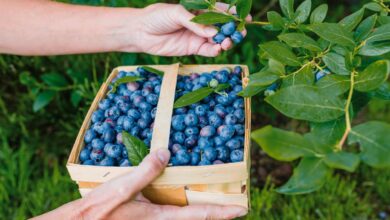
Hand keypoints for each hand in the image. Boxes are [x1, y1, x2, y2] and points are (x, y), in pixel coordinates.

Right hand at [34, 149, 246, 219]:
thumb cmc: (100, 210)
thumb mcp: (123, 187)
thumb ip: (146, 171)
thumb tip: (166, 153)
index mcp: (161, 216)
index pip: (199, 214)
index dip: (222, 211)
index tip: (242, 208)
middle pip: (198, 219)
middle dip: (218, 212)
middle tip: (236, 204)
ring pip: (187, 216)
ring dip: (204, 209)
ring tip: (217, 199)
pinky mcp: (147, 216)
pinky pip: (174, 212)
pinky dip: (186, 204)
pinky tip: (184, 193)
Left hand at [123, 3, 250, 56]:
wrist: (141, 32)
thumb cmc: (157, 16)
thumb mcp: (177, 13)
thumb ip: (195, 23)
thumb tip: (213, 33)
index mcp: (199, 10)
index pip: (220, 11)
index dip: (233, 14)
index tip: (245, 17)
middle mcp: (201, 24)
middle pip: (222, 27)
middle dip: (233, 30)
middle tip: (241, 33)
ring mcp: (197, 37)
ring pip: (217, 40)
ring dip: (226, 41)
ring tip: (228, 42)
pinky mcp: (192, 49)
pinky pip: (207, 50)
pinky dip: (215, 50)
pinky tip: (218, 49)